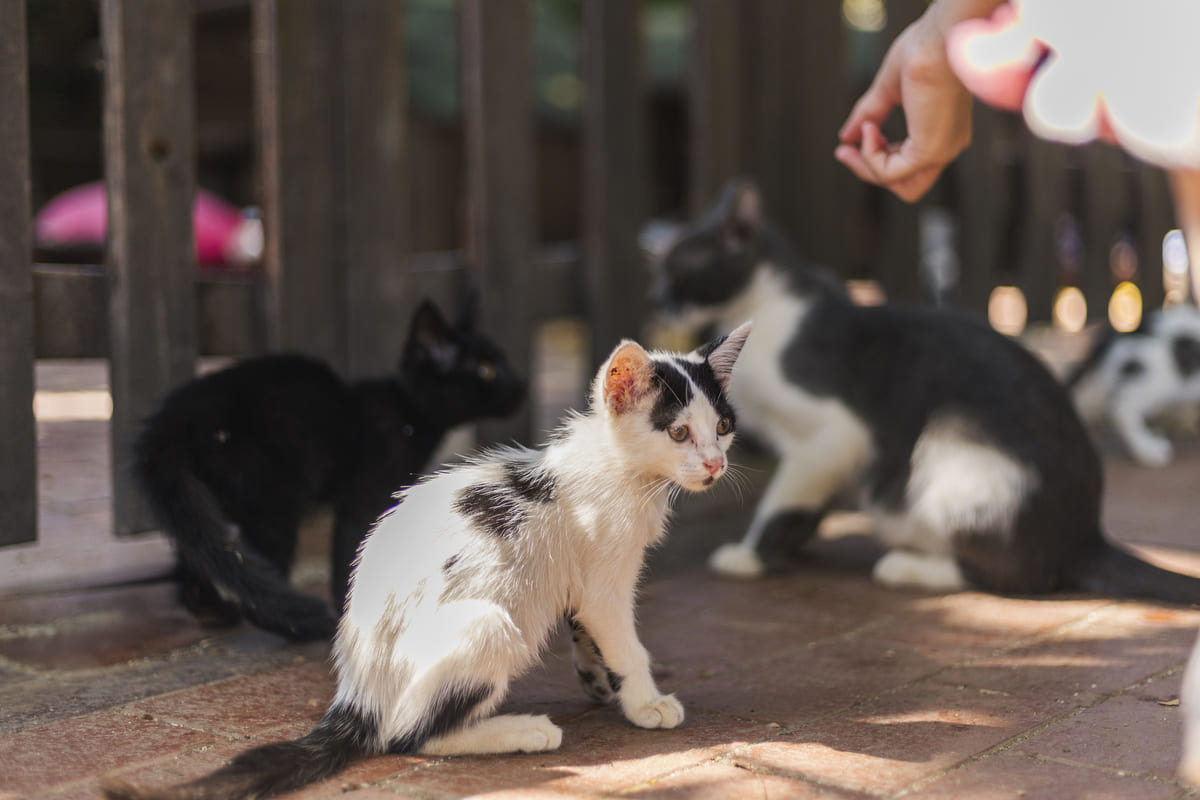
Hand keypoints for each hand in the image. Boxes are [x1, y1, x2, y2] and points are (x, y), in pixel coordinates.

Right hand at [836, 10, 972, 202]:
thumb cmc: (922, 51)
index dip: (876, 158)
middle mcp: (948, 145)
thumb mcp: (888, 90)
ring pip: (900, 185)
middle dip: (871, 171)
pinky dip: (870, 154)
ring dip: (869, 168)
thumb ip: (869, 114)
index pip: (908, 165)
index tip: (848, 143)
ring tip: (857, 138)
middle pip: (907, 187)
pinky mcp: (930, 150)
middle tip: (844, 151)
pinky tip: (868, 128)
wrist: (940, 38)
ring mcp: (941, 151)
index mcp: (943, 131)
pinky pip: (889, 172)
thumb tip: (844, 137)